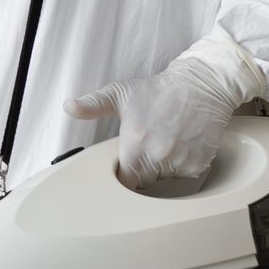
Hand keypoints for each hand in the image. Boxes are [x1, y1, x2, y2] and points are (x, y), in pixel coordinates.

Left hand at [64, 28, 264, 189]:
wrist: (200, 85)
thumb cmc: (158, 90)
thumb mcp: (119, 94)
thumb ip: (92, 105)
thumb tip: (69, 107)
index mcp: (135, 145)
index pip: (124, 182)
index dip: (125, 175)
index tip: (127, 165)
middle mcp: (158, 157)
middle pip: (146, 182)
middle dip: (145, 169)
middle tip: (150, 145)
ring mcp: (181, 161)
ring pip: (167, 178)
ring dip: (165, 167)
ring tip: (167, 140)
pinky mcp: (200, 162)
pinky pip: (186, 174)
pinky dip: (184, 163)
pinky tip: (183, 143)